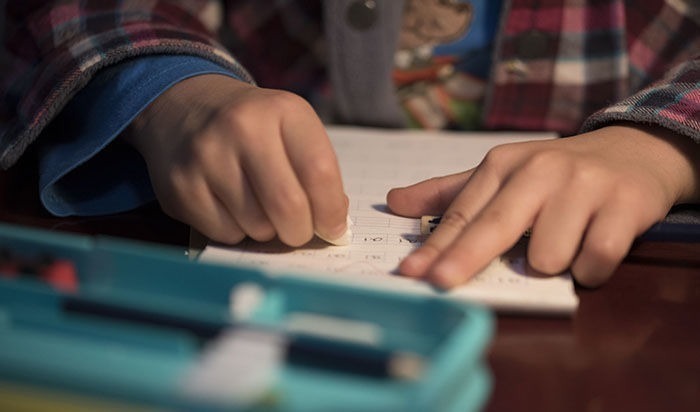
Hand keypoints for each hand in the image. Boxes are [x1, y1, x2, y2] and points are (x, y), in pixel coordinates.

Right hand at [124, 74, 347, 245]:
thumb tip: (332, 226)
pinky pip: (226, 234)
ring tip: (257, 205)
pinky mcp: (181, 187)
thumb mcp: (292, 129)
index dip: (331, 211)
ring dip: (267, 230)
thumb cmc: (255, 127)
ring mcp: (207, 157)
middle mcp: (243, 128)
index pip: (319, 172)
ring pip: (257, 227)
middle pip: (288, 206)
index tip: (333, 228)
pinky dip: (237, 231)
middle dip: (300, 231)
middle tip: (298, 230)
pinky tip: (229, 205)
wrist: (187, 106)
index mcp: (284, 110)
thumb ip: (317, 172)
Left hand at [387, 124, 698, 287]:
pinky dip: (590, 269)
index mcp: (503, 164)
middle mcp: (540, 170)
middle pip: (495, 226)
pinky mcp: (624, 205)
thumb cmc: (556, 172)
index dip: (436, 247)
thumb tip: (393, 202)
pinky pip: (596, 259)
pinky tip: (591, 251)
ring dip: (552, 265)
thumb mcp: (502, 174)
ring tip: (565, 242)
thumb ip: (450, 192)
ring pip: (548, 256)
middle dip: (466, 258)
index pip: (462, 213)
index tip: (410, 273)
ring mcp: (583, 186)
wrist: (635, 151)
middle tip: (441, 284)